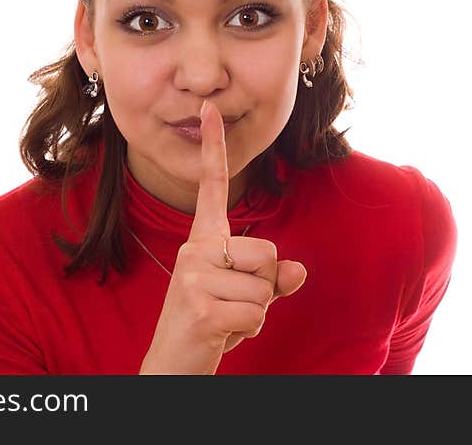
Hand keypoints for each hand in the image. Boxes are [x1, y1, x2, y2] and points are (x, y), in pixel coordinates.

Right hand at [139, 99, 307, 374]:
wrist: (172, 365)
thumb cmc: (210, 325)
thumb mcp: (244, 297)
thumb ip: (272, 280)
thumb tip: (298, 271)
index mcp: (202, 239)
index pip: (212, 186)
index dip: (214, 147)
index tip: (210, 108)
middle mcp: (194, 249)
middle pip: (268, 251)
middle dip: (264, 288)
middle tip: (231, 304)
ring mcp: (193, 276)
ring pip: (265, 287)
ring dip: (256, 313)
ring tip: (225, 319)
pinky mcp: (201, 305)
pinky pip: (258, 313)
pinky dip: (249, 330)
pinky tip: (222, 333)